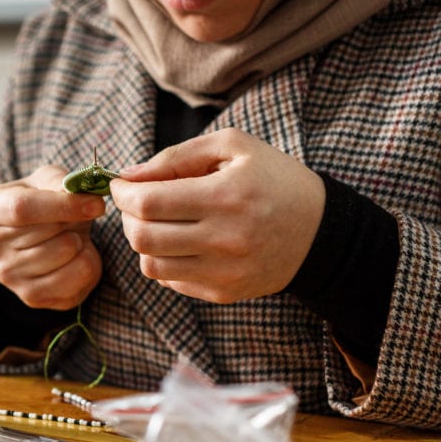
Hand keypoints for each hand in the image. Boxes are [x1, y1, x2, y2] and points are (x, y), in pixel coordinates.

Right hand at [0, 165, 105, 309]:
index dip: (63, 205)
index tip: (95, 204)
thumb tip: (84, 198)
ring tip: (71, 235)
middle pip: (49, 232)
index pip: (22, 209)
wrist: (33, 235)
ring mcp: (8, 276)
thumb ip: (60, 181)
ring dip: (81, 239)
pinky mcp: (32, 296)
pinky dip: (88, 261)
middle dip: (75, 220)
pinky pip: (79, 276)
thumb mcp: (45, 180)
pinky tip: (75, 255)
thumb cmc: (39, 202)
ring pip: (66, 252)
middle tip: (76, 215)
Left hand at [109, 128, 324, 302]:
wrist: (321, 232)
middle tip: (136, 203)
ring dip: (142, 242)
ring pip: (150, 265)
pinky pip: (170, 281)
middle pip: (142, 237)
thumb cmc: (272, 180)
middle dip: (127, 217)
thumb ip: (176, 157)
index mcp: (226, 196)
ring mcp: (224, 271)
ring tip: (156, 224)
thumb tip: (128, 175)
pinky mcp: (223, 293)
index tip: (120, 185)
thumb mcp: (233, 147)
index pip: (148, 203)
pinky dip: (163, 262)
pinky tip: (180, 243)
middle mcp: (225, 239)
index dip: (122, 194)